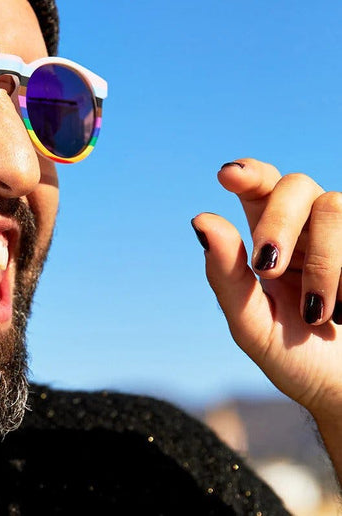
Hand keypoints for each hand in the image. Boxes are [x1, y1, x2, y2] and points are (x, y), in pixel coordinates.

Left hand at [192, 158, 341, 417]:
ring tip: (319, 312)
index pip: (258, 186)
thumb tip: (201, 220)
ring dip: (323, 261)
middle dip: (277, 221)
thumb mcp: (252, 325)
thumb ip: (226, 275)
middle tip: (267, 268)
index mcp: (270, 239)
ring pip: (334, 206)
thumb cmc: (296, 358)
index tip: (229, 175)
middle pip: (295, 184)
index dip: (248, 172)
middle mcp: (310, 229)